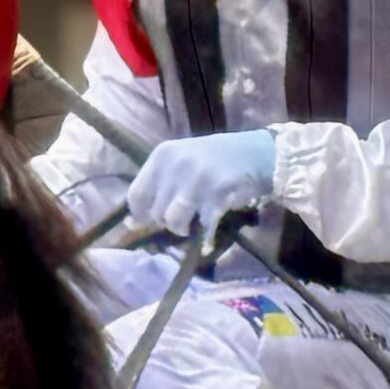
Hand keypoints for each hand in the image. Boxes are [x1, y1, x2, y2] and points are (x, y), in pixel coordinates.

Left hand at [128, 131, 276, 237]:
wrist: (258, 153)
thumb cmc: (216, 159)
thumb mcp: (182, 161)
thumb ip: (159, 185)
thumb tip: (132, 222)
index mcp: (162, 155)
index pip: (136, 194)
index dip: (140, 215)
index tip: (148, 222)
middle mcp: (176, 165)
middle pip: (155, 212)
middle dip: (167, 221)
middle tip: (183, 216)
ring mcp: (196, 180)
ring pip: (174, 221)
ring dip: (183, 228)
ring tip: (194, 221)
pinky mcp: (217, 194)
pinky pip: (202, 226)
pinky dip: (206, 235)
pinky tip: (210, 230)